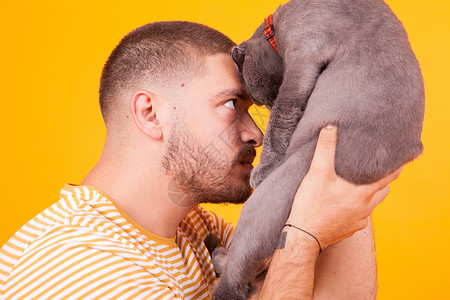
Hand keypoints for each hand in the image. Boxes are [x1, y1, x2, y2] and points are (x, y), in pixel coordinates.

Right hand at [287, 125, 402, 249]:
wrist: (303, 236)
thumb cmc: (312, 205)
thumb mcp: (317, 172)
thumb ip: (325, 148)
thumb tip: (330, 127)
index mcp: (363, 193)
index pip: (389, 177)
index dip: (397, 166)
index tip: (402, 158)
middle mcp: (366, 208)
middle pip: (383, 191)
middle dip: (383, 180)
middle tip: (377, 169)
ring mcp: (358, 221)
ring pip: (372, 205)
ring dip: (369, 195)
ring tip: (359, 185)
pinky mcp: (349, 230)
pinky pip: (359, 216)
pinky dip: (357, 208)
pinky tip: (343, 204)